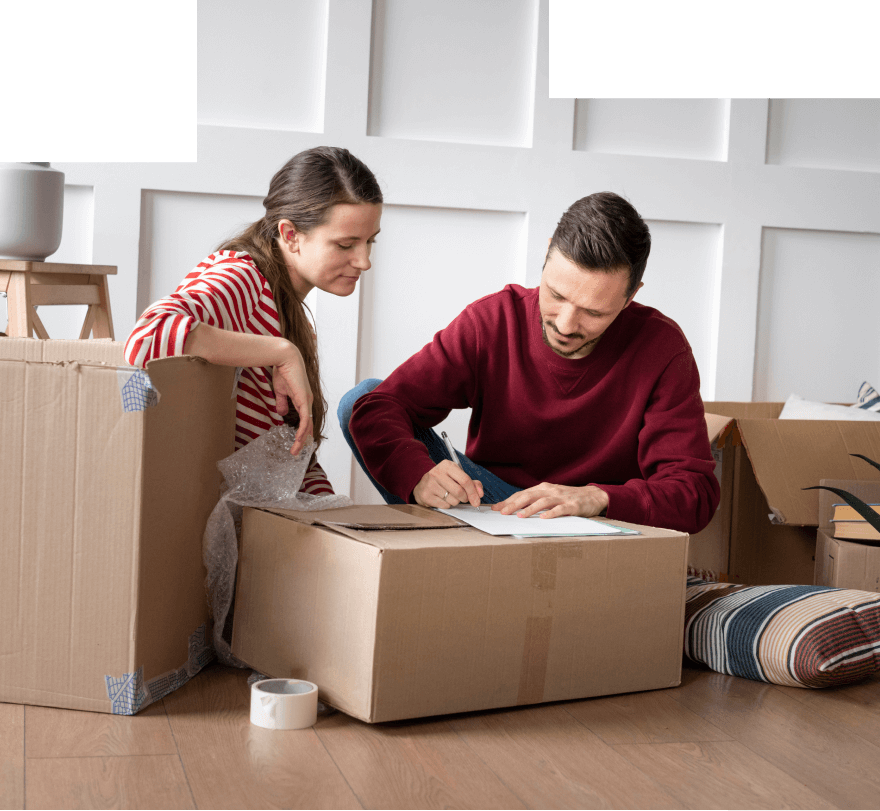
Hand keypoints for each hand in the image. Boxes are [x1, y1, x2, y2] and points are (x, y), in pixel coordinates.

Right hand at [272, 344, 313, 456]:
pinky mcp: (304, 400)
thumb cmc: (283, 371)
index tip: (297, 443)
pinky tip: (299, 440)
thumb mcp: (281, 391)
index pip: (305, 420)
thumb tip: (281, 413)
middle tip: (297, 452)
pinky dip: (302, 430)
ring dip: (302, 440)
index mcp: (303, 400)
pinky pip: (305, 419)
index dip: (302, 432)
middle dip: (303, 440)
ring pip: (307, 426)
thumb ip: (282, 402)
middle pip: (308, 426)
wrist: (285, 359)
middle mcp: (308, 402)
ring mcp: (307, 401)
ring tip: (296, 451)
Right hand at [413, 460, 484, 508]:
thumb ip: (472, 483)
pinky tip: (442, 498)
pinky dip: (447, 504)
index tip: (477, 499)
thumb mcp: (457, 475)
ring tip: (450, 495)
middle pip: (459, 492)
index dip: (473, 492)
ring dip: (456, 501)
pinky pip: (445, 505)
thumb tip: (480, 493)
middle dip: (465, 498)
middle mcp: (437, 473)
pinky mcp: (426, 496)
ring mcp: (430, 484)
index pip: (465, 480)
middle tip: (463, 498)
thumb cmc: (443, 479)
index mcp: (447, 465)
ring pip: (453, 500)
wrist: (422, 483)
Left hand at [491, 483, 608, 518]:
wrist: (593, 496)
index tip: (495, 508)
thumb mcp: (550, 497)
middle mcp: (550, 491)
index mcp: (542, 489)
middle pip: (529, 496)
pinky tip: (544, 518)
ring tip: (519, 516)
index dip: (508, 501)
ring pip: (543, 502)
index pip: (522, 494)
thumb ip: (535, 501)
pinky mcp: (572, 505)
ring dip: (530, 509)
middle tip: (502, 513)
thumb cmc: (568, 498)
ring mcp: (561, 497)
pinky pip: (560, 509)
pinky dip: (552, 513)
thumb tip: (515, 510)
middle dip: (514, 504)